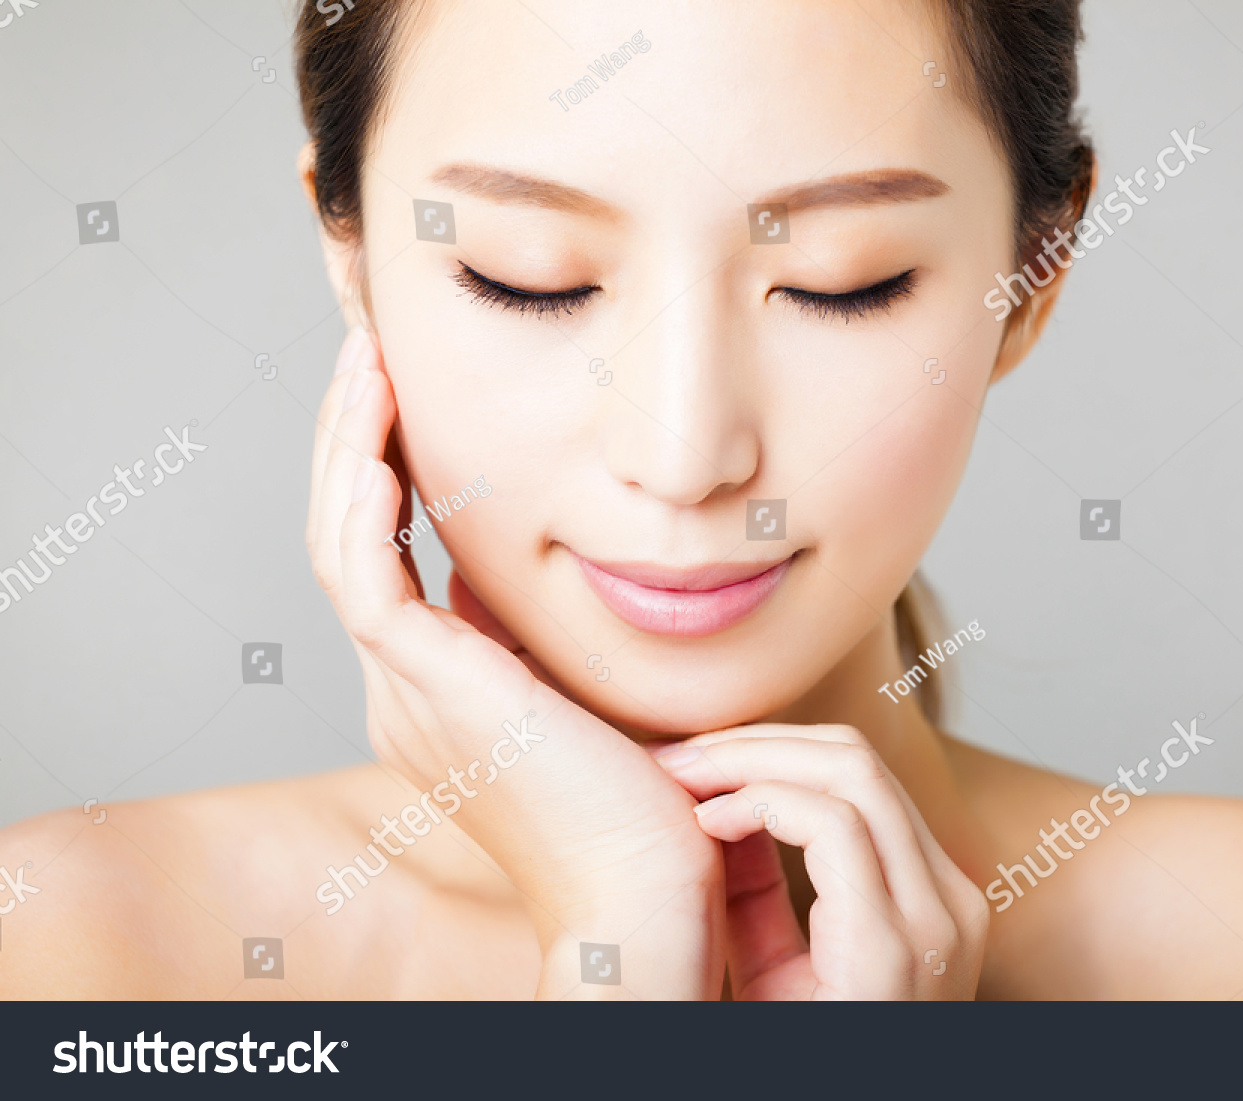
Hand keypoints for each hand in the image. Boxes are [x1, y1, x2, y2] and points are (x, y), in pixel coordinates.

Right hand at [306, 327, 723, 997]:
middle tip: (369, 356)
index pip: (383, 557)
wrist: (645, 891)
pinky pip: (367, 579)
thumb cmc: (638, 802)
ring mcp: (405, 692)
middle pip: (346, 538)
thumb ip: (520, 637)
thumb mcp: (572, 693)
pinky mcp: (429, 690)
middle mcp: (401, 689)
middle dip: (351, 440)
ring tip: (365, 365)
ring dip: (346, 448)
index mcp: (433, 691)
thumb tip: (489, 575)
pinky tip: (378, 442)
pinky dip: (362, 504)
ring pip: (341, 545)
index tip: (404, 398)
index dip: (380, 471)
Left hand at [654, 724, 988, 998]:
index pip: (862, 776)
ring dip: (750, 760)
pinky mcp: (895, 946)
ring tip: (682, 776)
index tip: (697, 761)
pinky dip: (760, 804)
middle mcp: (950, 899)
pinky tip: (708, 824)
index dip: (772, 750)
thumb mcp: (780, 968)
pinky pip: (833, 826)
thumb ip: (763, 889)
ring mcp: (933, 921)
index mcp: (932, 898)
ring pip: (850, 772)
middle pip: (858, 758)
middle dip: (756, 740)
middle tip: (677, 754)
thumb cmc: (794, 1061)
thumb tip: (720, 803)